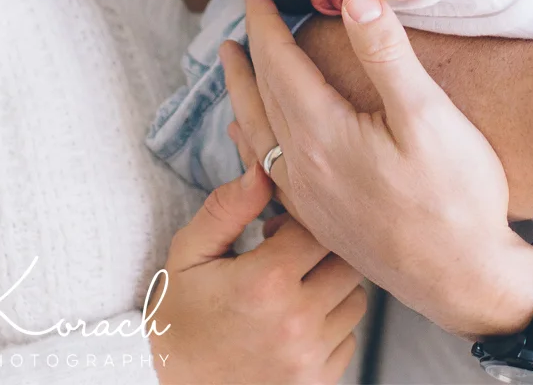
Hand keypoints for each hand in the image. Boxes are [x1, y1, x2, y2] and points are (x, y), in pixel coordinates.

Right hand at [149, 164, 366, 383]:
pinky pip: (349, 339)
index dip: (299, 220)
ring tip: (293, 291)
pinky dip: (331, 327)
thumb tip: (262, 168)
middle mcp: (296, 321)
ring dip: (332, 288)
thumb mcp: (188, 256)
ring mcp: (310, 358)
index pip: (318, 226)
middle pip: (347, 260)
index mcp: (266, 281)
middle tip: (289, 257)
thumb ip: (227, 208)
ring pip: (356, 299)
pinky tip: (296, 325)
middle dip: (323, 250)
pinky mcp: (317, 383)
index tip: (275, 230)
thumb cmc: (177, 320)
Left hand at [220, 0, 532, 337]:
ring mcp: (309, 201)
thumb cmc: (457, 196)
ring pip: (259, 134)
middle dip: (249, 53)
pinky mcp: (321, 223)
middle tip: (239, 16)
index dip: (265, 23)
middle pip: (260, 97)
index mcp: (322, 134)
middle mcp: (303, 168)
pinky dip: (255, 141)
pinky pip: (269, 170)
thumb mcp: (428, 114)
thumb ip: (387, 53)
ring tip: (233, 70)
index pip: (278, 64)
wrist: (465, 281)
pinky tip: (255, 142)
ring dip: (243, 95)